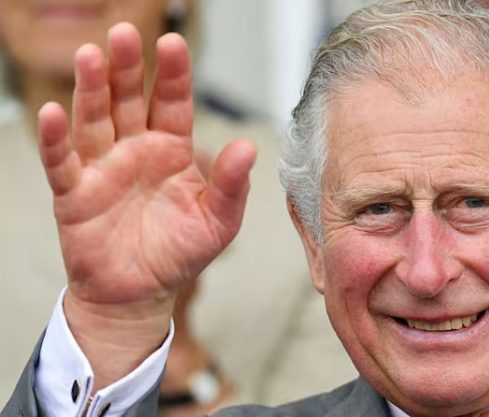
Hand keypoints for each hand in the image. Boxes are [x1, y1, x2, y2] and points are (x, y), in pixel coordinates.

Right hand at [37, 22, 255, 386]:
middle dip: (127, 68)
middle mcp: (135, 151)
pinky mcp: (75, 193)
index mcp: (172, 151)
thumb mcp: (218, 222)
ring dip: (91, 89)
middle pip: (128, 100)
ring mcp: (103, 168)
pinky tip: (52, 112)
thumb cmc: (180, 254)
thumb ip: (232, 186)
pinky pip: (62, 162)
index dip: (172, 75)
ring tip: (91, 56)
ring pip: (94, 120)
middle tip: (126, 33)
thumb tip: (248, 147)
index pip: (172, 104)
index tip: (174, 43)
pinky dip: (55, 139)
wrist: (141, 294)